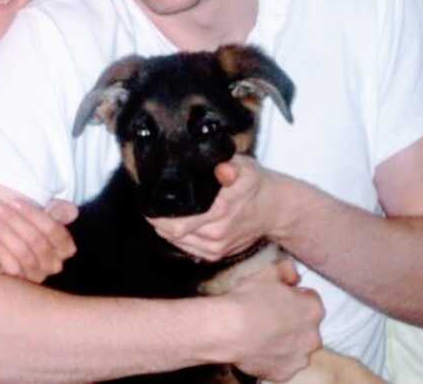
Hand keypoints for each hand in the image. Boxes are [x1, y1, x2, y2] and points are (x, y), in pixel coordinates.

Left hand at [0, 197, 77, 282]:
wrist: (9, 247)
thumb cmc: (28, 227)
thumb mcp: (43, 216)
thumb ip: (57, 212)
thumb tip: (71, 211)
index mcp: (64, 247)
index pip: (54, 230)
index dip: (34, 215)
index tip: (14, 201)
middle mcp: (54, 264)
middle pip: (36, 241)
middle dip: (14, 220)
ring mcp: (38, 275)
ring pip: (23, 254)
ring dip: (3, 232)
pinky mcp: (20, 283)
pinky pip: (11, 267)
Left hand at [147, 155, 285, 260]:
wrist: (276, 210)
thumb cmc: (256, 185)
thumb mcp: (244, 167)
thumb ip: (230, 167)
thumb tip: (223, 169)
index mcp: (220, 211)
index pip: (177, 223)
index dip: (157, 215)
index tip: (147, 202)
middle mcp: (217, 233)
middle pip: (173, 234)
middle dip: (157, 221)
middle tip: (150, 207)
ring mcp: (217, 247)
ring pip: (177, 242)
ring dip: (165, 229)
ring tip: (160, 213)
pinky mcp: (217, 254)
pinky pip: (187, 249)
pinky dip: (177, 238)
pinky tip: (175, 224)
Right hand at [226, 259, 324, 381]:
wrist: (229, 330)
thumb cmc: (248, 299)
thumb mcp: (267, 273)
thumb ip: (286, 269)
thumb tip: (293, 272)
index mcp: (313, 310)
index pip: (310, 299)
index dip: (293, 296)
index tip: (278, 296)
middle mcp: (313, 337)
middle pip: (306, 326)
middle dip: (293, 321)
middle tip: (269, 315)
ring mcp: (299, 358)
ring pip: (296, 347)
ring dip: (285, 341)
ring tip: (261, 333)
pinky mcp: (284, 373)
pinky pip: (282, 364)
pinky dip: (273, 358)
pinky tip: (257, 347)